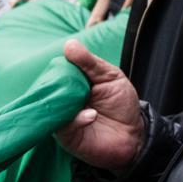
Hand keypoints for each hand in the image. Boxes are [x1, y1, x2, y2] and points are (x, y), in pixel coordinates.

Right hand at [55, 39, 145, 169]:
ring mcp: (62, 118)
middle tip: (77, 84)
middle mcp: (63, 101)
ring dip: (67, 102)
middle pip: (49, 89)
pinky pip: (62, 125)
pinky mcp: (65, 136)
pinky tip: (92, 116)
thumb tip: (69, 44)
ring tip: (86, 100)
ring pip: (51, 107)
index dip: (60, 66)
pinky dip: (76, 119)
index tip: (68, 60)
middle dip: (60, 84)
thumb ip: (90, 62)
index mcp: (71, 84)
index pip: (57, 72)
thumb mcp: (110, 76)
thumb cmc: (121, 104)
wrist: (133, 135)